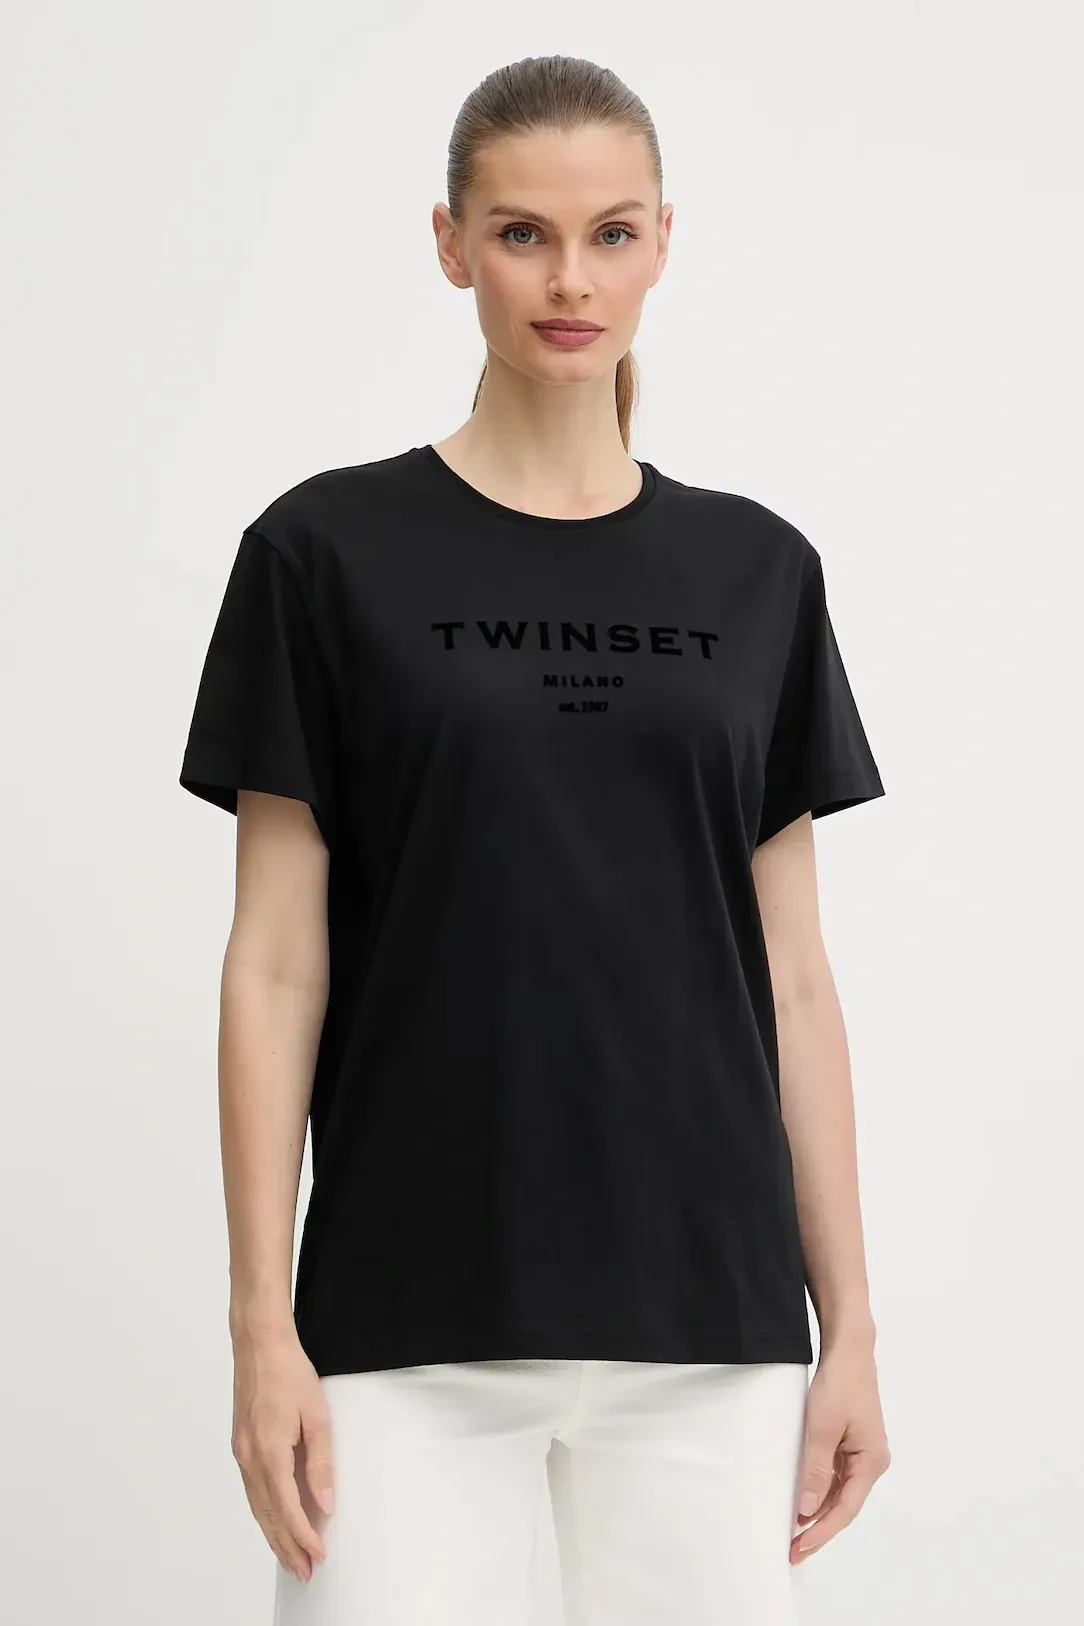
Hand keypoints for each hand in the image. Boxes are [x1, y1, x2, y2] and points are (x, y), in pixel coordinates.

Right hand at [231, 1324, 334, 1581]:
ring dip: (273, 1535)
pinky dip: (263, 1512)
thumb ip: (320, 1462)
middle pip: (268, 1516)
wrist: (259, 1344)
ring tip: (290, 1557)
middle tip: (304, 1572)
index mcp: (269, 1453)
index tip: (318, 1555)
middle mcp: (250, 1458)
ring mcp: (241, 1453)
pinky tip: (273, 1520)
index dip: (303, 1536)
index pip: (288, 1509)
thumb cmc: (288, 1372)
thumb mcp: (316, 1415)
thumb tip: (325, 1501)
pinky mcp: (241, 1446)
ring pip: (257, 1507)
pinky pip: (251, 1490)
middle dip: (287, 1547)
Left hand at [790, 1336, 890, 1564]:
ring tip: (794, 1533)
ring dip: (817, 1511)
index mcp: (871, 1462)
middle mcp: (870, 1462)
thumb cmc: (839, 1384)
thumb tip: (807, 1510)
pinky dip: (818, 1490)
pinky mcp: (850, 1444)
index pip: (845, 1509)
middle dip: (818, 1528)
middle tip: (792, 1549)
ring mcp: (861, 1454)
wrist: (849, 1351)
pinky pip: (834, 1476)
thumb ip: (816, 1470)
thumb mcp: (822, 1427)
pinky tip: (802, 1501)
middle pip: (843, 1505)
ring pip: (838, 1492)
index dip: (821, 1532)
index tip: (799, 1548)